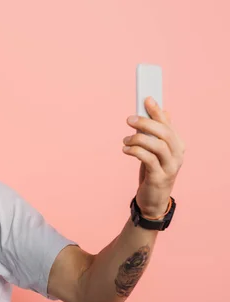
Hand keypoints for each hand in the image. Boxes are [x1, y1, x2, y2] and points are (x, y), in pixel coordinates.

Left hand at [123, 97, 184, 217]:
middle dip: (146, 123)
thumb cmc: (152, 172)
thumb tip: (164, 111)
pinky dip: (135, 151)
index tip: (146, 98)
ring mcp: (170, 167)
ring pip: (157, 145)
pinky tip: (125, 149)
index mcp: (177, 145)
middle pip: (164, 132)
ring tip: (125, 140)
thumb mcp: (155, 152)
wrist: (153, 200)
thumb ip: (158, 134)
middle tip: (129, 119)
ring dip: (138, 138)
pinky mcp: (159, 177)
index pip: (168, 124)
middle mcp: (177, 155)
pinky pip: (148, 159)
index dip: (157, 111)